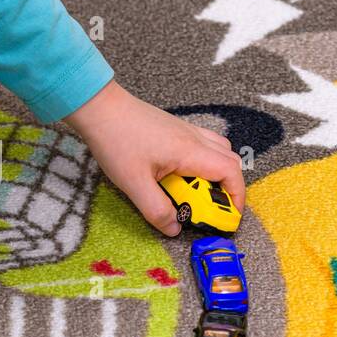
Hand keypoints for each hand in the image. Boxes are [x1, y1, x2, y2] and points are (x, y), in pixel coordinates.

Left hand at [66, 80, 245, 236]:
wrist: (99, 108)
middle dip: (228, 188)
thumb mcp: (134, 184)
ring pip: (217, 150)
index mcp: (190, 151)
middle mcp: (194, 138)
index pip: (231, 173)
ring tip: (194, 192)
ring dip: (214, 173)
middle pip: (230, 161)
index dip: (237, 197)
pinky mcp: (174, 128)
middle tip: (209, 208)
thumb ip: (156, 209)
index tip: (229, 217)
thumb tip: (175, 228)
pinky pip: (201, 144)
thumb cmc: (116, 140)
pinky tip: (178, 174)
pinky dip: (201, 162)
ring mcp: (185, 130)